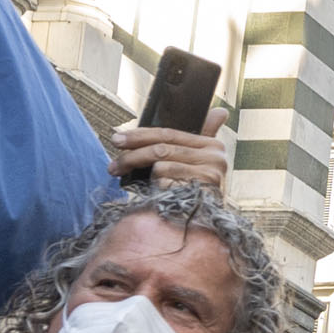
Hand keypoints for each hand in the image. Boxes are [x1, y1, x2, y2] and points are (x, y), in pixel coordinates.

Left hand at [107, 105, 231, 193]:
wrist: (206, 220)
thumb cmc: (195, 189)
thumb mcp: (199, 161)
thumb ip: (203, 138)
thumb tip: (221, 111)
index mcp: (213, 145)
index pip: (169, 133)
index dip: (141, 135)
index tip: (118, 138)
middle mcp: (215, 157)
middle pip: (162, 149)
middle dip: (132, 154)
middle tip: (112, 162)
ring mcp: (210, 174)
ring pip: (161, 166)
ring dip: (138, 172)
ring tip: (123, 177)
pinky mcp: (200, 191)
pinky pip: (166, 183)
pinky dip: (155, 188)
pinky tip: (152, 193)